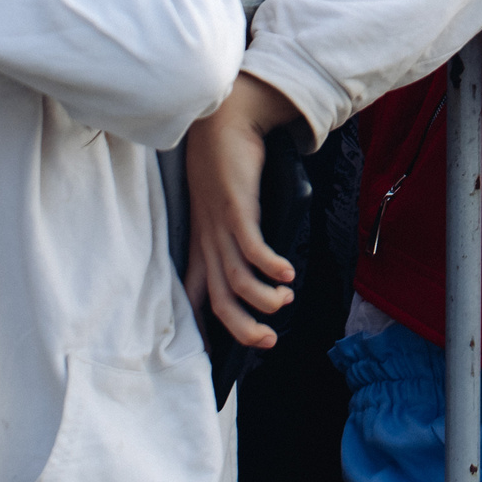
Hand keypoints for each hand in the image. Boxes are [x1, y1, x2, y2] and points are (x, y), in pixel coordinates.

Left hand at [183, 75, 300, 347]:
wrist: (222, 122)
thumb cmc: (226, 165)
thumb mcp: (224, 206)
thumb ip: (239, 233)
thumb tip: (265, 262)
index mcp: (201, 244)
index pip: (193, 297)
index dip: (204, 330)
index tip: (216, 358)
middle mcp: (207, 241)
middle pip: (218, 301)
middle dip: (243, 330)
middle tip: (268, 342)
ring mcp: (218, 227)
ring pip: (235, 281)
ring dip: (263, 299)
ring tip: (284, 299)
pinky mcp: (235, 209)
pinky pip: (251, 249)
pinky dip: (270, 267)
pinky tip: (287, 274)